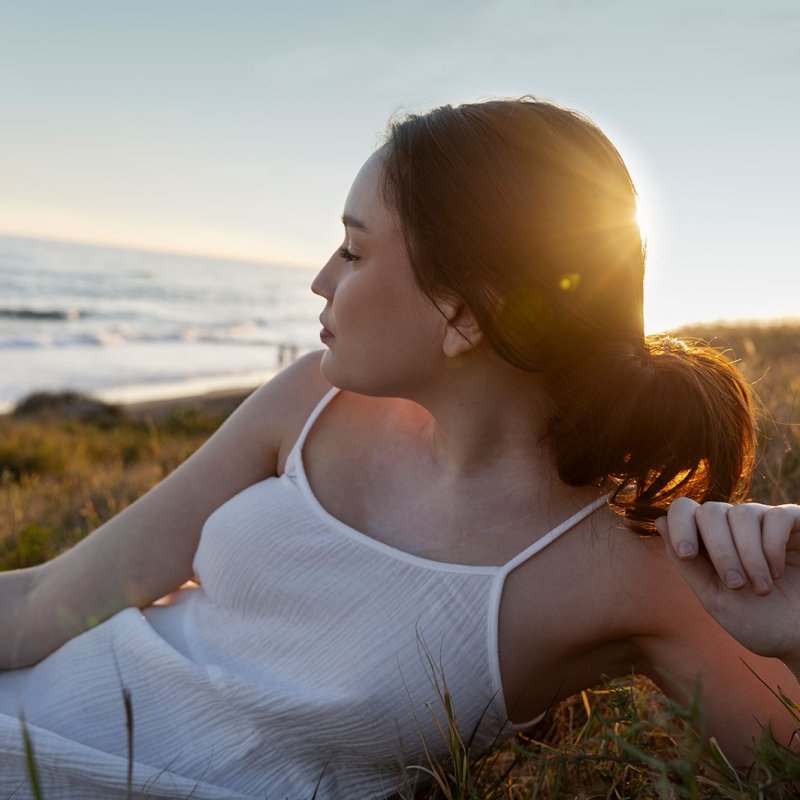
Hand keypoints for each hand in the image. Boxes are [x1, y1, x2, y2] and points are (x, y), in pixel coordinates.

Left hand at [657, 498, 799, 664]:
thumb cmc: (760, 622)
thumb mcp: (715, 599)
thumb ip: (688, 564)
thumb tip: (660, 522)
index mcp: (709, 542)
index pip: (684, 510)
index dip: (680, 524)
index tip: (688, 553)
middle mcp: (734, 527)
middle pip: (710, 510)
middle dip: (719, 549)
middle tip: (735, 584)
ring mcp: (766, 523)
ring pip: (742, 513)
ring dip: (748, 554)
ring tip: (761, 588)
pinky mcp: (796, 524)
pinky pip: (776, 516)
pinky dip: (772, 545)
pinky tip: (778, 571)